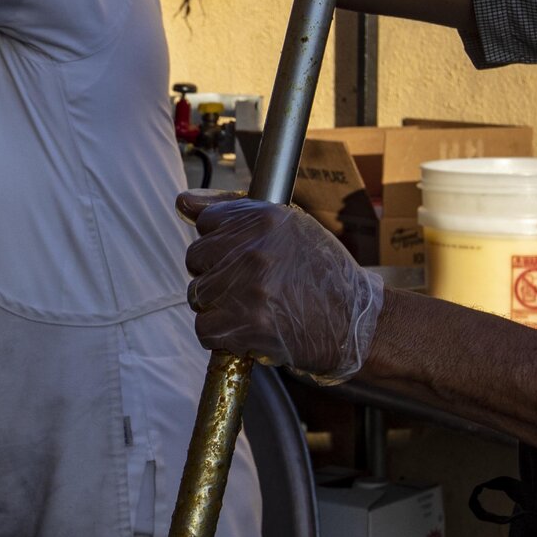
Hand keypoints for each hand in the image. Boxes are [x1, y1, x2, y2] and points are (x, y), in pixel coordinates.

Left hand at [178, 192, 383, 383]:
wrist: (355, 322)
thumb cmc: (323, 274)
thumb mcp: (289, 227)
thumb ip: (232, 211)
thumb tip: (182, 201)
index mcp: (264, 219)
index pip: (207, 222)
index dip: (221, 243)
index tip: (239, 256)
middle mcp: (253, 250)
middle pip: (196, 259)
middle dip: (215, 274)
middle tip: (247, 285)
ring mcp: (248, 288)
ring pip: (197, 295)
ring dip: (218, 306)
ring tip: (252, 307)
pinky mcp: (246, 325)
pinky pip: (204, 329)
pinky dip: (220, 335)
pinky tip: (247, 329)